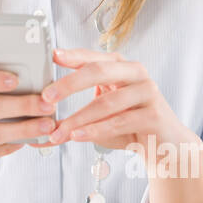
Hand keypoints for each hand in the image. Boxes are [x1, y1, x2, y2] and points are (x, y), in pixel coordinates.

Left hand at [39, 47, 198, 166]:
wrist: (166, 147)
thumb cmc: (128, 126)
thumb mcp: (101, 116)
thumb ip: (75, 115)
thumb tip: (37, 127)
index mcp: (120, 66)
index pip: (92, 56)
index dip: (72, 56)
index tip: (51, 56)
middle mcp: (135, 73)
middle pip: (98, 71)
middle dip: (69, 84)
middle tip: (46, 98)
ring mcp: (148, 92)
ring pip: (106, 102)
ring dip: (78, 119)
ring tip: (58, 132)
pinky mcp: (154, 115)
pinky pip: (119, 121)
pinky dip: (95, 130)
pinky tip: (77, 137)